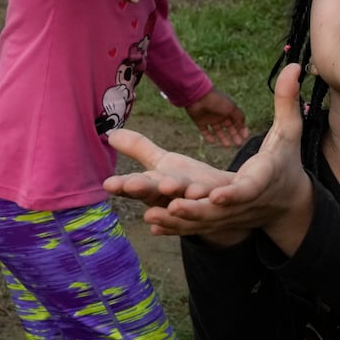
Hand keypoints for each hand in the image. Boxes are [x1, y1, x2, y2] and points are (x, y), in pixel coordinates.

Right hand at [104, 129, 251, 246]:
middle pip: (158, 195)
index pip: (137, 187)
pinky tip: (212, 196)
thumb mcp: (163, 164)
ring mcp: (202, 204)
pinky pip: (225, 201)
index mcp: (158, 190)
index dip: (124, 186)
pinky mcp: (230, 200)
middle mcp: (176, 200)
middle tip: (132, 184)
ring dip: (178, 204)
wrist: (230, 201)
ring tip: (168, 189)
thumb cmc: (189, 183)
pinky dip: (220, 198)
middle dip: (145, 191)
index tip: (108, 183)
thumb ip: (140, 150)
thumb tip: (111, 133)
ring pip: (189, 206)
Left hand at [112, 67, 313, 244]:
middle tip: (173, 205)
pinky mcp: (220, 222)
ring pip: (203, 221)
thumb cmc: (285, 161)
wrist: (287, 201)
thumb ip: (287, 101)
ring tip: (152, 215)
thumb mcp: (288, 132)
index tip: (216, 194)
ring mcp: (231, 216)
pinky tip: (153, 224)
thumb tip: (294, 65)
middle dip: (196, 209)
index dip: (234, 193)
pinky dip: (176, 227)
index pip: (249, 188)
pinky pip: (196, 226)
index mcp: (263, 180)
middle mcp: (244, 203)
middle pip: (219, 209)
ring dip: (178, 220)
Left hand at [185, 89, 247, 146]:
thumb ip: (239, 118)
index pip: (237, 121)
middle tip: (238, 144)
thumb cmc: (217, 101)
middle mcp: (220, 114)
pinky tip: (213, 141)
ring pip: (218, 130)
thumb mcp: (232, 108)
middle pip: (229, 127)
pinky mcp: (200, 121)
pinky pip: (205, 131)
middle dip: (234, 135)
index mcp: (228, 110)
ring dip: (223, 138)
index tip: (245, 137)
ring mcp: (210, 118)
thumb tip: (244, 127)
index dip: (241, 129)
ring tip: (228, 146)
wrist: (198, 97)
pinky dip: (208, 136)